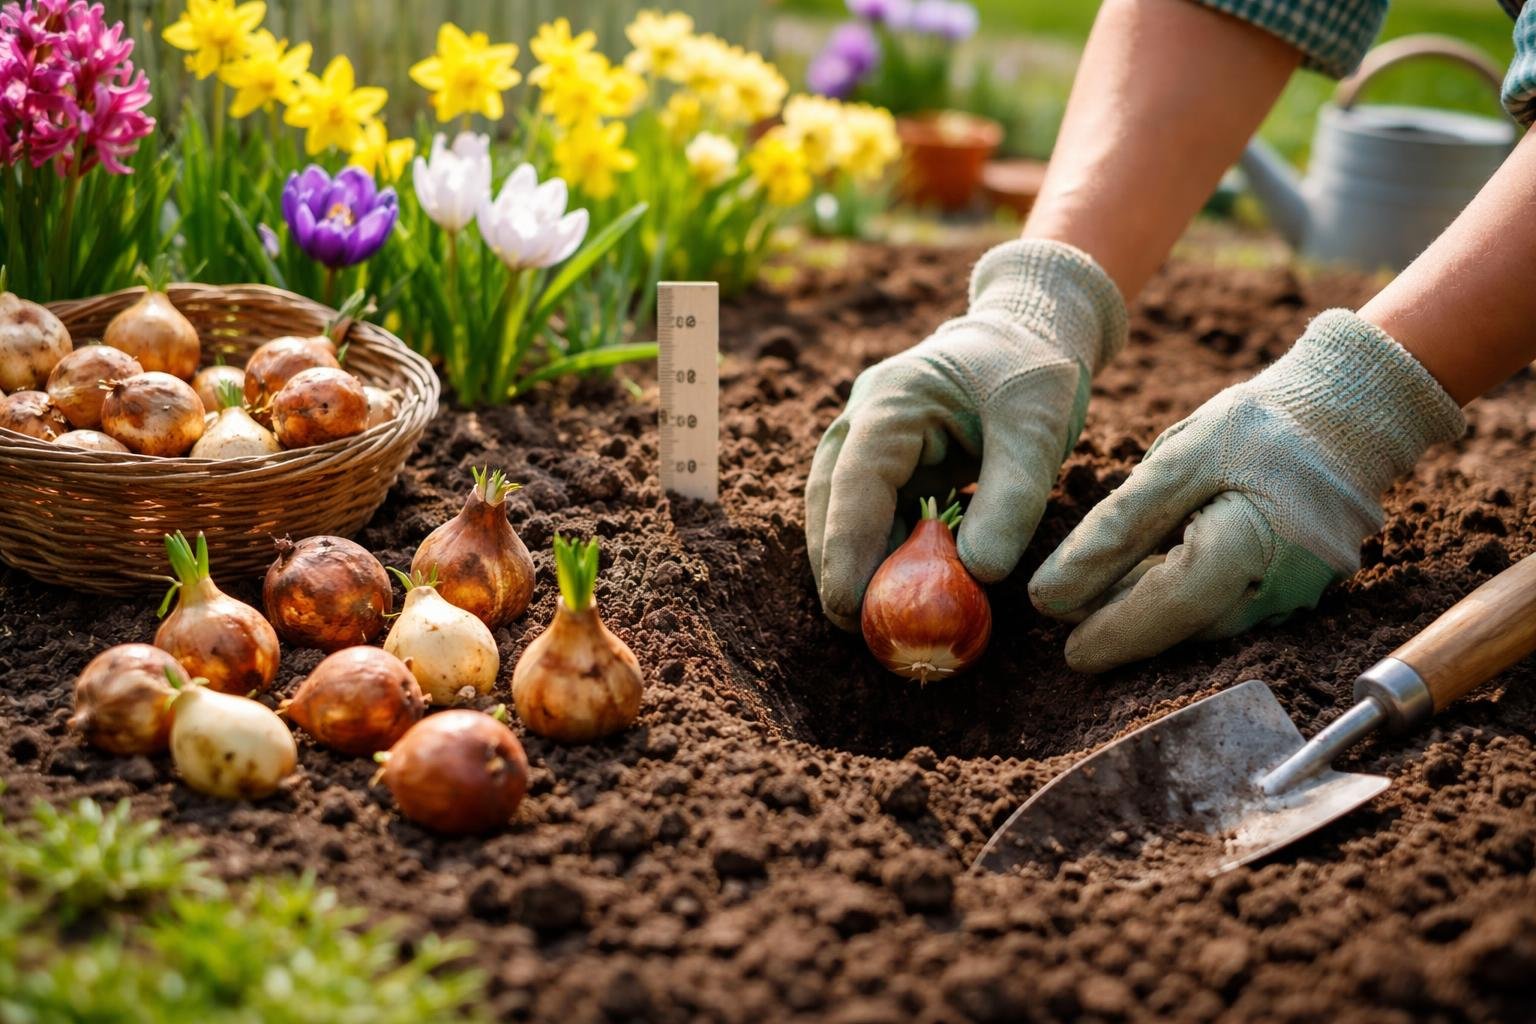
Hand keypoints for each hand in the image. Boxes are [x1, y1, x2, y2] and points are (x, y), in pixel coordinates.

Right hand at [805, 239, 1126, 629]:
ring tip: (872, 619)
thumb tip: (977, 574)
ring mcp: (869, 438)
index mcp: (893, 400)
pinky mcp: (888, 460)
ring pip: (842, 507)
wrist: (1030, 331)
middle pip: (830, 498)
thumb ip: (1011, 500)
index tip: (847, 604)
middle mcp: (865, 418)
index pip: (855, 480)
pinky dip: (878, 549)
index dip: (845, 545)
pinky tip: (894, 588)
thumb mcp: (1037, 430)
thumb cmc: (1033, 372)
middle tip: (851, 626)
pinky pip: (870, 510)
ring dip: (852, 560)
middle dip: (835, 562)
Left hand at [1030, 310, 1465, 671]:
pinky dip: (1184, 598)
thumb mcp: (1177, 459)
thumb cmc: (1261, 425)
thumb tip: (1052, 593)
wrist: (1350, 410)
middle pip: (1188, 622)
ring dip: (1152, 613)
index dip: (1116, 631)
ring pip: (1207, 621)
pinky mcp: (1297, 588)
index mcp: (1258, 543)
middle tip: (1068, 622)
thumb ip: (1116, 527)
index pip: (1173, 604)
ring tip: (1099, 595)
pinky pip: (1230, 606)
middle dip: (1126, 627)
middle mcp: (1287, 584)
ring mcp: (1299, 592)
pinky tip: (1148, 576)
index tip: (1067, 651)